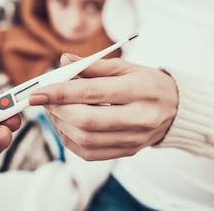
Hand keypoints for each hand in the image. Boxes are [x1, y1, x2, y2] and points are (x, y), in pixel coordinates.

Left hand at [29, 55, 177, 160]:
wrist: (176, 109)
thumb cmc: (148, 83)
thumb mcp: (126, 66)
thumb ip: (93, 65)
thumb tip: (63, 61)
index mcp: (138, 90)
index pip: (92, 93)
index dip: (60, 93)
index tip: (37, 92)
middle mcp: (138, 117)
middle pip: (86, 120)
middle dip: (57, 109)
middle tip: (44, 98)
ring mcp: (133, 139)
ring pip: (85, 138)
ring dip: (60, 124)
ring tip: (54, 109)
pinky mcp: (127, 152)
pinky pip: (89, 152)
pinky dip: (70, 139)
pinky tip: (65, 124)